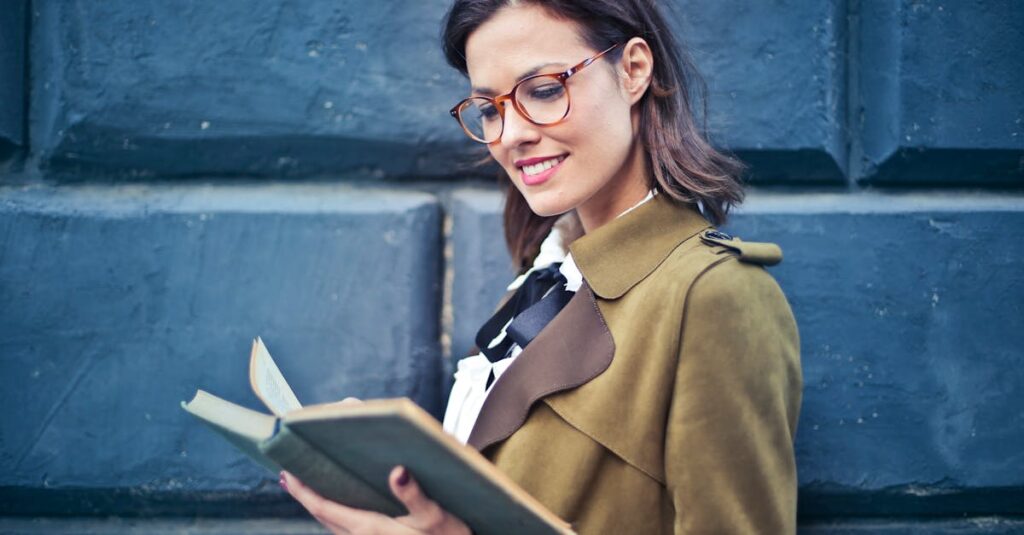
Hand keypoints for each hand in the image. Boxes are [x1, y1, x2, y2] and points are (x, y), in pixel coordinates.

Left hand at [281, 466, 471, 534]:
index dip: (303, 492)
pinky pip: (344, 528)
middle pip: (323, 516)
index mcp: (370, 528)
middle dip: (305, 495)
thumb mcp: (435, 516)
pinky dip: (334, 512)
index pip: (324, 508)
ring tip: (310, 486)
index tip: (286, 475)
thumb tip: (397, 471)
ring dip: (319, 505)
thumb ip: (414, 494)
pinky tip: (341, 503)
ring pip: (332, 524)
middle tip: (291, 474)